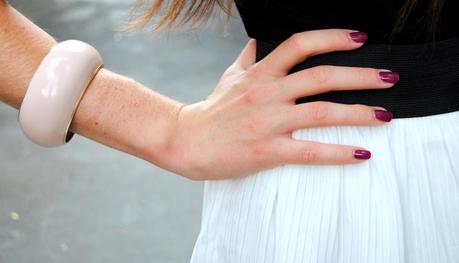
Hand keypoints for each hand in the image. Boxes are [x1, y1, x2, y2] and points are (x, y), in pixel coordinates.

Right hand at [163, 29, 397, 179]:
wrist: (184, 140)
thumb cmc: (210, 111)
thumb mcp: (228, 77)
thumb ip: (247, 59)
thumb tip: (257, 41)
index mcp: (260, 73)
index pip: (299, 45)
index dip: (332, 37)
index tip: (359, 38)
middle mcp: (267, 93)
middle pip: (321, 76)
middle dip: (360, 76)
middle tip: (390, 78)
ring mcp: (268, 122)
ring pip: (321, 112)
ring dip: (358, 113)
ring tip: (384, 116)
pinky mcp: (266, 151)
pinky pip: (309, 151)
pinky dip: (338, 152)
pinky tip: (362, 154)